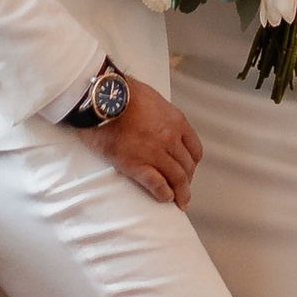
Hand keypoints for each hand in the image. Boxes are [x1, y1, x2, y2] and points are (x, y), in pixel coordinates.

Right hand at [92, 71, 199, 206]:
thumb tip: (161, 124)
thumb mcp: (153, 99)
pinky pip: (157, 185)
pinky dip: (164, 195)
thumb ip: (163, 115)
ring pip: (177, 179)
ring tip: (181, 203)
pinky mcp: (137, 165)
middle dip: (187, 180)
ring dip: (181, 193)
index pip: (194, 149)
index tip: (188, 169)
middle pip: (187, 166)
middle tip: (183, 189)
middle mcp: (171, 139)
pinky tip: (165, 199)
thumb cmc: (124, 93)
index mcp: (176, 122)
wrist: (102, 98)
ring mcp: (155, 154)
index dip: (192, 163)